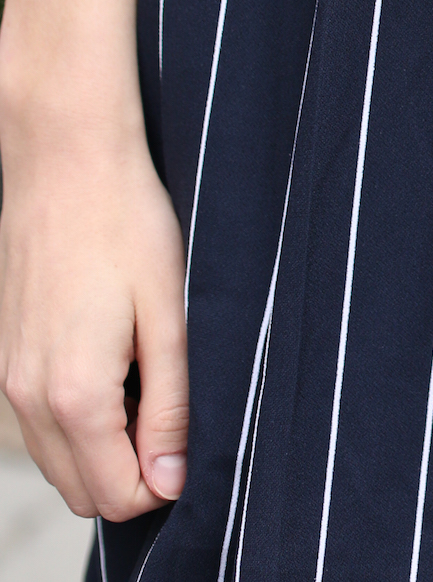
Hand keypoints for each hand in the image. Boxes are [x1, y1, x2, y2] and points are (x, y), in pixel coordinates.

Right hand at [0, 117, 187, 519]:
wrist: (65, 159)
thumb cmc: (126, 222)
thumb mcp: (168, 311)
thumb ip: (168, 404)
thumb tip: (170, 479)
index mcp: (74, 394)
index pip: (117, 497)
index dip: (164, 482)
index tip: (190, 438)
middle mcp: (28, 399)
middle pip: (82, 492)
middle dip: (131, 473)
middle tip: (172, 410)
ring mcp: (9, 378)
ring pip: (57, 461)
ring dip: (102, 448)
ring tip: (145, 380)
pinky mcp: (5, 354)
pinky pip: (39, 421)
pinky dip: (75, 418)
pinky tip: (112, 361)